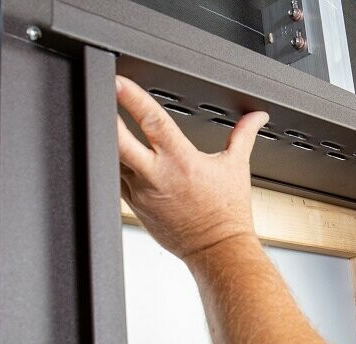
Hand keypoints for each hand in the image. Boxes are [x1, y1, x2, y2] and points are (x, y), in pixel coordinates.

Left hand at [116, 75, 268, 259]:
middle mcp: (157, 176)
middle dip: (106, 118)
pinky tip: (120, 156)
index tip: (119, 82)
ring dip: (110, 142)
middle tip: (98, 97)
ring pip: (115, 160)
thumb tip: (257, 116)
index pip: (153, 122)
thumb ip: (244, 135)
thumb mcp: (237, 167)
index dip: (133, 99)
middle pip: (119, 142)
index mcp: (182, 161)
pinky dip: (118, 166)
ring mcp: (142, 192)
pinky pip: (118, 180)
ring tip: (106, 122)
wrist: (218, 249)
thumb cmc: (227, 213)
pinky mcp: (135, 206)